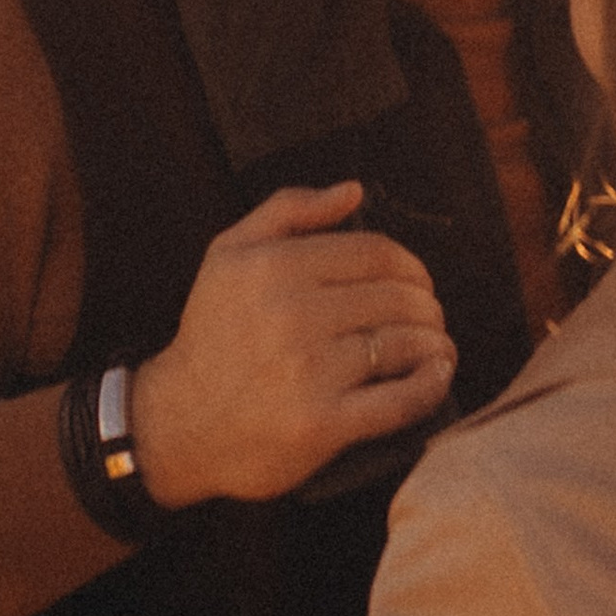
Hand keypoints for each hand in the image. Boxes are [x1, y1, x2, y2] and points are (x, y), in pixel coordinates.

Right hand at [131, 180, 452, 506]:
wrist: (178, 423)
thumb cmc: (212, 334)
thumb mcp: (228, 253)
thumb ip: (288, 209)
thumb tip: (354, 191)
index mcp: (274, 267)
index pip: (376, 253)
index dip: (411, 266)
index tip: (417, 283)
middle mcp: (292, 314)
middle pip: (398, 297)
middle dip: (427, 305)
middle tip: (429, 317)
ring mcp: (309, 372)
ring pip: (406, 343)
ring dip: (434, 342)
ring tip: (435, 345)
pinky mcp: (323, 424)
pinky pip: (401, 399)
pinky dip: (431, 384)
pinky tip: (437, 374)